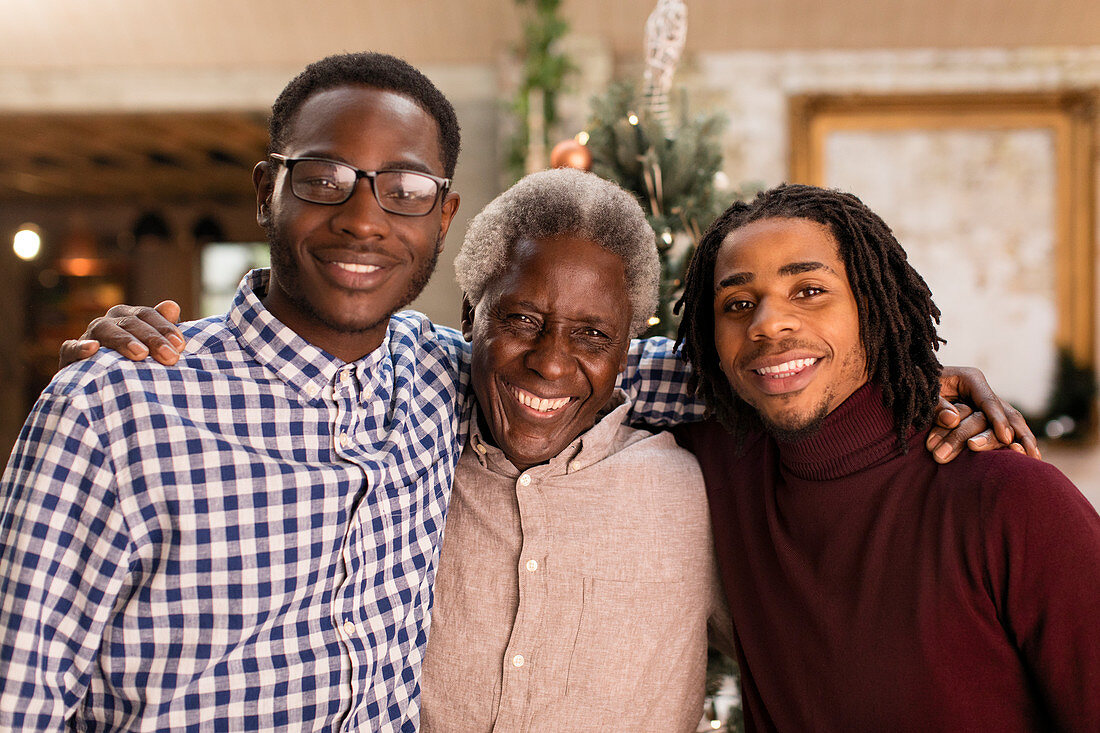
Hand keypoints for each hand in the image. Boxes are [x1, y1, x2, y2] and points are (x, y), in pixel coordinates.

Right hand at [59, 300, 184, 368]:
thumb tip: (172, 306)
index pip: (148, 315)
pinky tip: (93, 348)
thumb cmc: (135, 365)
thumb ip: (162, 327)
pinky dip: (80, 347)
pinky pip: (70, 348)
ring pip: (104, 330)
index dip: (165, 328)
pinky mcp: (70, 356)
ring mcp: (88, 336)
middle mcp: (109, 322)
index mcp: (129, 317)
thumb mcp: (152, 347)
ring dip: (123, 340)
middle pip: (130, 322)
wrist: (101, 389)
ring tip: (141, 354)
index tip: (181, 346)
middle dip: (152, 338)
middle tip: (170, 357)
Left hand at [926, 366, 1039, 463]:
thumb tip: (952, 420)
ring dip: (1023, 440)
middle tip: (1017, 453)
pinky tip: (1030, 458)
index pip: (989, 401)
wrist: (914, 386)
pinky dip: (1018, 442)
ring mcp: (986, 405)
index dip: (998, 420)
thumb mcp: (924, 393)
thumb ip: (937, 405)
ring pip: (1012, 421)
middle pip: (1006, 412)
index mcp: (971, 379)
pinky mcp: (984, 417)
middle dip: (1015, 433)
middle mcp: (983, 391)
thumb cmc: (917, 388)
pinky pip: (1005, 428)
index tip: (1005, 437)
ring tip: (1033, 458)